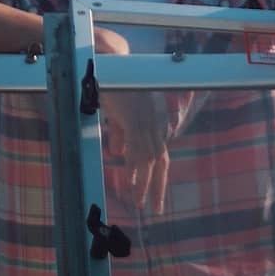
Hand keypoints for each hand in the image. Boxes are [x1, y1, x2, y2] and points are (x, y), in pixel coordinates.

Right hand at [94, 27, 169, 211]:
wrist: (113, 66)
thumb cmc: (116, 88)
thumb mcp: (119, 117)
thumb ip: (122, 135)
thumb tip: (120, 155)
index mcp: (155, 123)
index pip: (161, 156)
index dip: (159, 177)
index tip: (157, 197)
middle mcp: (155, 124)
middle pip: (161, 162)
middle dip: (158, 187)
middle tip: (155, 210)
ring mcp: (146, 122)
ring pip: (149, 160)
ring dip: (144, 183)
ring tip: (140, 201)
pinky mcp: (135, 120)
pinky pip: (136, 149)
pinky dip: (134, 167)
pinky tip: (132, 182)